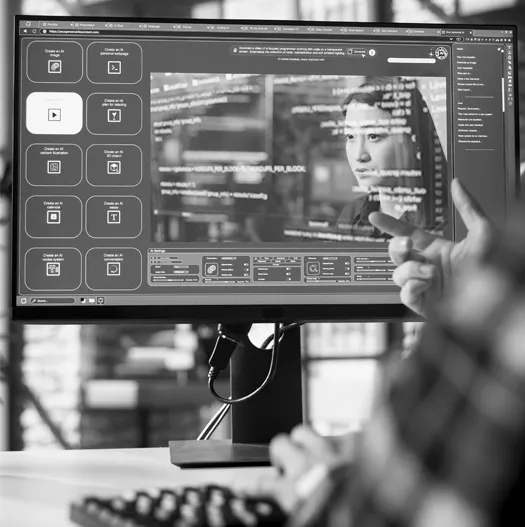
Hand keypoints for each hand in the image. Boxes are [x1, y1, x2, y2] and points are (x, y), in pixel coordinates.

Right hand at [234, 426, 352, 512]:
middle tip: (286, 464)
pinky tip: (343, 450)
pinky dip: (341, 442)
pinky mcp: (352, 447)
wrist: (374, 518)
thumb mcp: (304, 520)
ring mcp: (328, 453)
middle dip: (281, 453)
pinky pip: (341, 434)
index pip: (261, 484)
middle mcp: (306, 466)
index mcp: (292, 492)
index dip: (252, 486)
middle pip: (280, 444)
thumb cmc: (337, 520)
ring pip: (304, 431)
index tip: (247, 487)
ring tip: (308, 451)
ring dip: (305, 440)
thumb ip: (291, 509)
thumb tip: (286, 506)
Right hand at [369, 179, 492, 316]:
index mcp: (437, 250)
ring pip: (398, 274)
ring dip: (411, 269)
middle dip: (396, 246)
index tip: (375, 217)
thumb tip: (457, 184)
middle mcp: (427, 266)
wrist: (497, 301)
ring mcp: (424, 285)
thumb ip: (468, 207)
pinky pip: (406, 294)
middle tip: (407, 244)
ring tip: (430, 272)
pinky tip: (426, 283)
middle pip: (397, 253)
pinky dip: (413, 286)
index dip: (390, 226)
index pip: (407, 234)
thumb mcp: (483, 232)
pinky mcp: (424, 303)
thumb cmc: (495, 269)